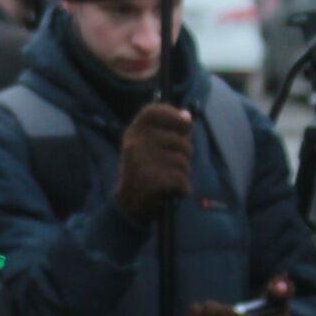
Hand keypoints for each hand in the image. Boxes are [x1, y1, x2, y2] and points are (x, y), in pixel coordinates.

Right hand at [115, 103, 192, 223]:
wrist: (129, 203)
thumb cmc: (146, 170)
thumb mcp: (151, 146)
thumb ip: (170, 130)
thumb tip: (186, 116)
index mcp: (133, 132)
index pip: (154, 112)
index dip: (174, 116)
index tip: (186, 125)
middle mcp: (134, 144)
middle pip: (179, 140)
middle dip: (186, 153)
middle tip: (177, 163)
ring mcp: (140, 162)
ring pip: (182, 161)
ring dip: (184, 172)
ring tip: (171, 178)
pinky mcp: (150, 180)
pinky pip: (180, 179)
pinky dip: (183, 188)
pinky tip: (174, 191)